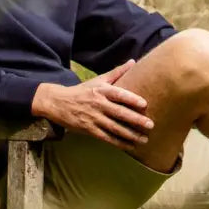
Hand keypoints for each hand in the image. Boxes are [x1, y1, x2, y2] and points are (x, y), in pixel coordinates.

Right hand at [31, 59, 153, 148]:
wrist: (58, 103)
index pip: (118, 94)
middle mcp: (98, 104)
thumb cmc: (83, 91)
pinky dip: (118, 143)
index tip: (145, 104)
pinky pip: (106, 137)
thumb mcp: (98, 80)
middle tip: (150, 125)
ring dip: (130, 135)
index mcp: (102, 91)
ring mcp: (93, 118)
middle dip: (135, 120)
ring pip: (114, 128)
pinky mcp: (89, 129)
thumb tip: (133, 62)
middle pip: (119, 113)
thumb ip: (117, 73)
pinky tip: (130, 146)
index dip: (131, 99)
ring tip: (144, 139)